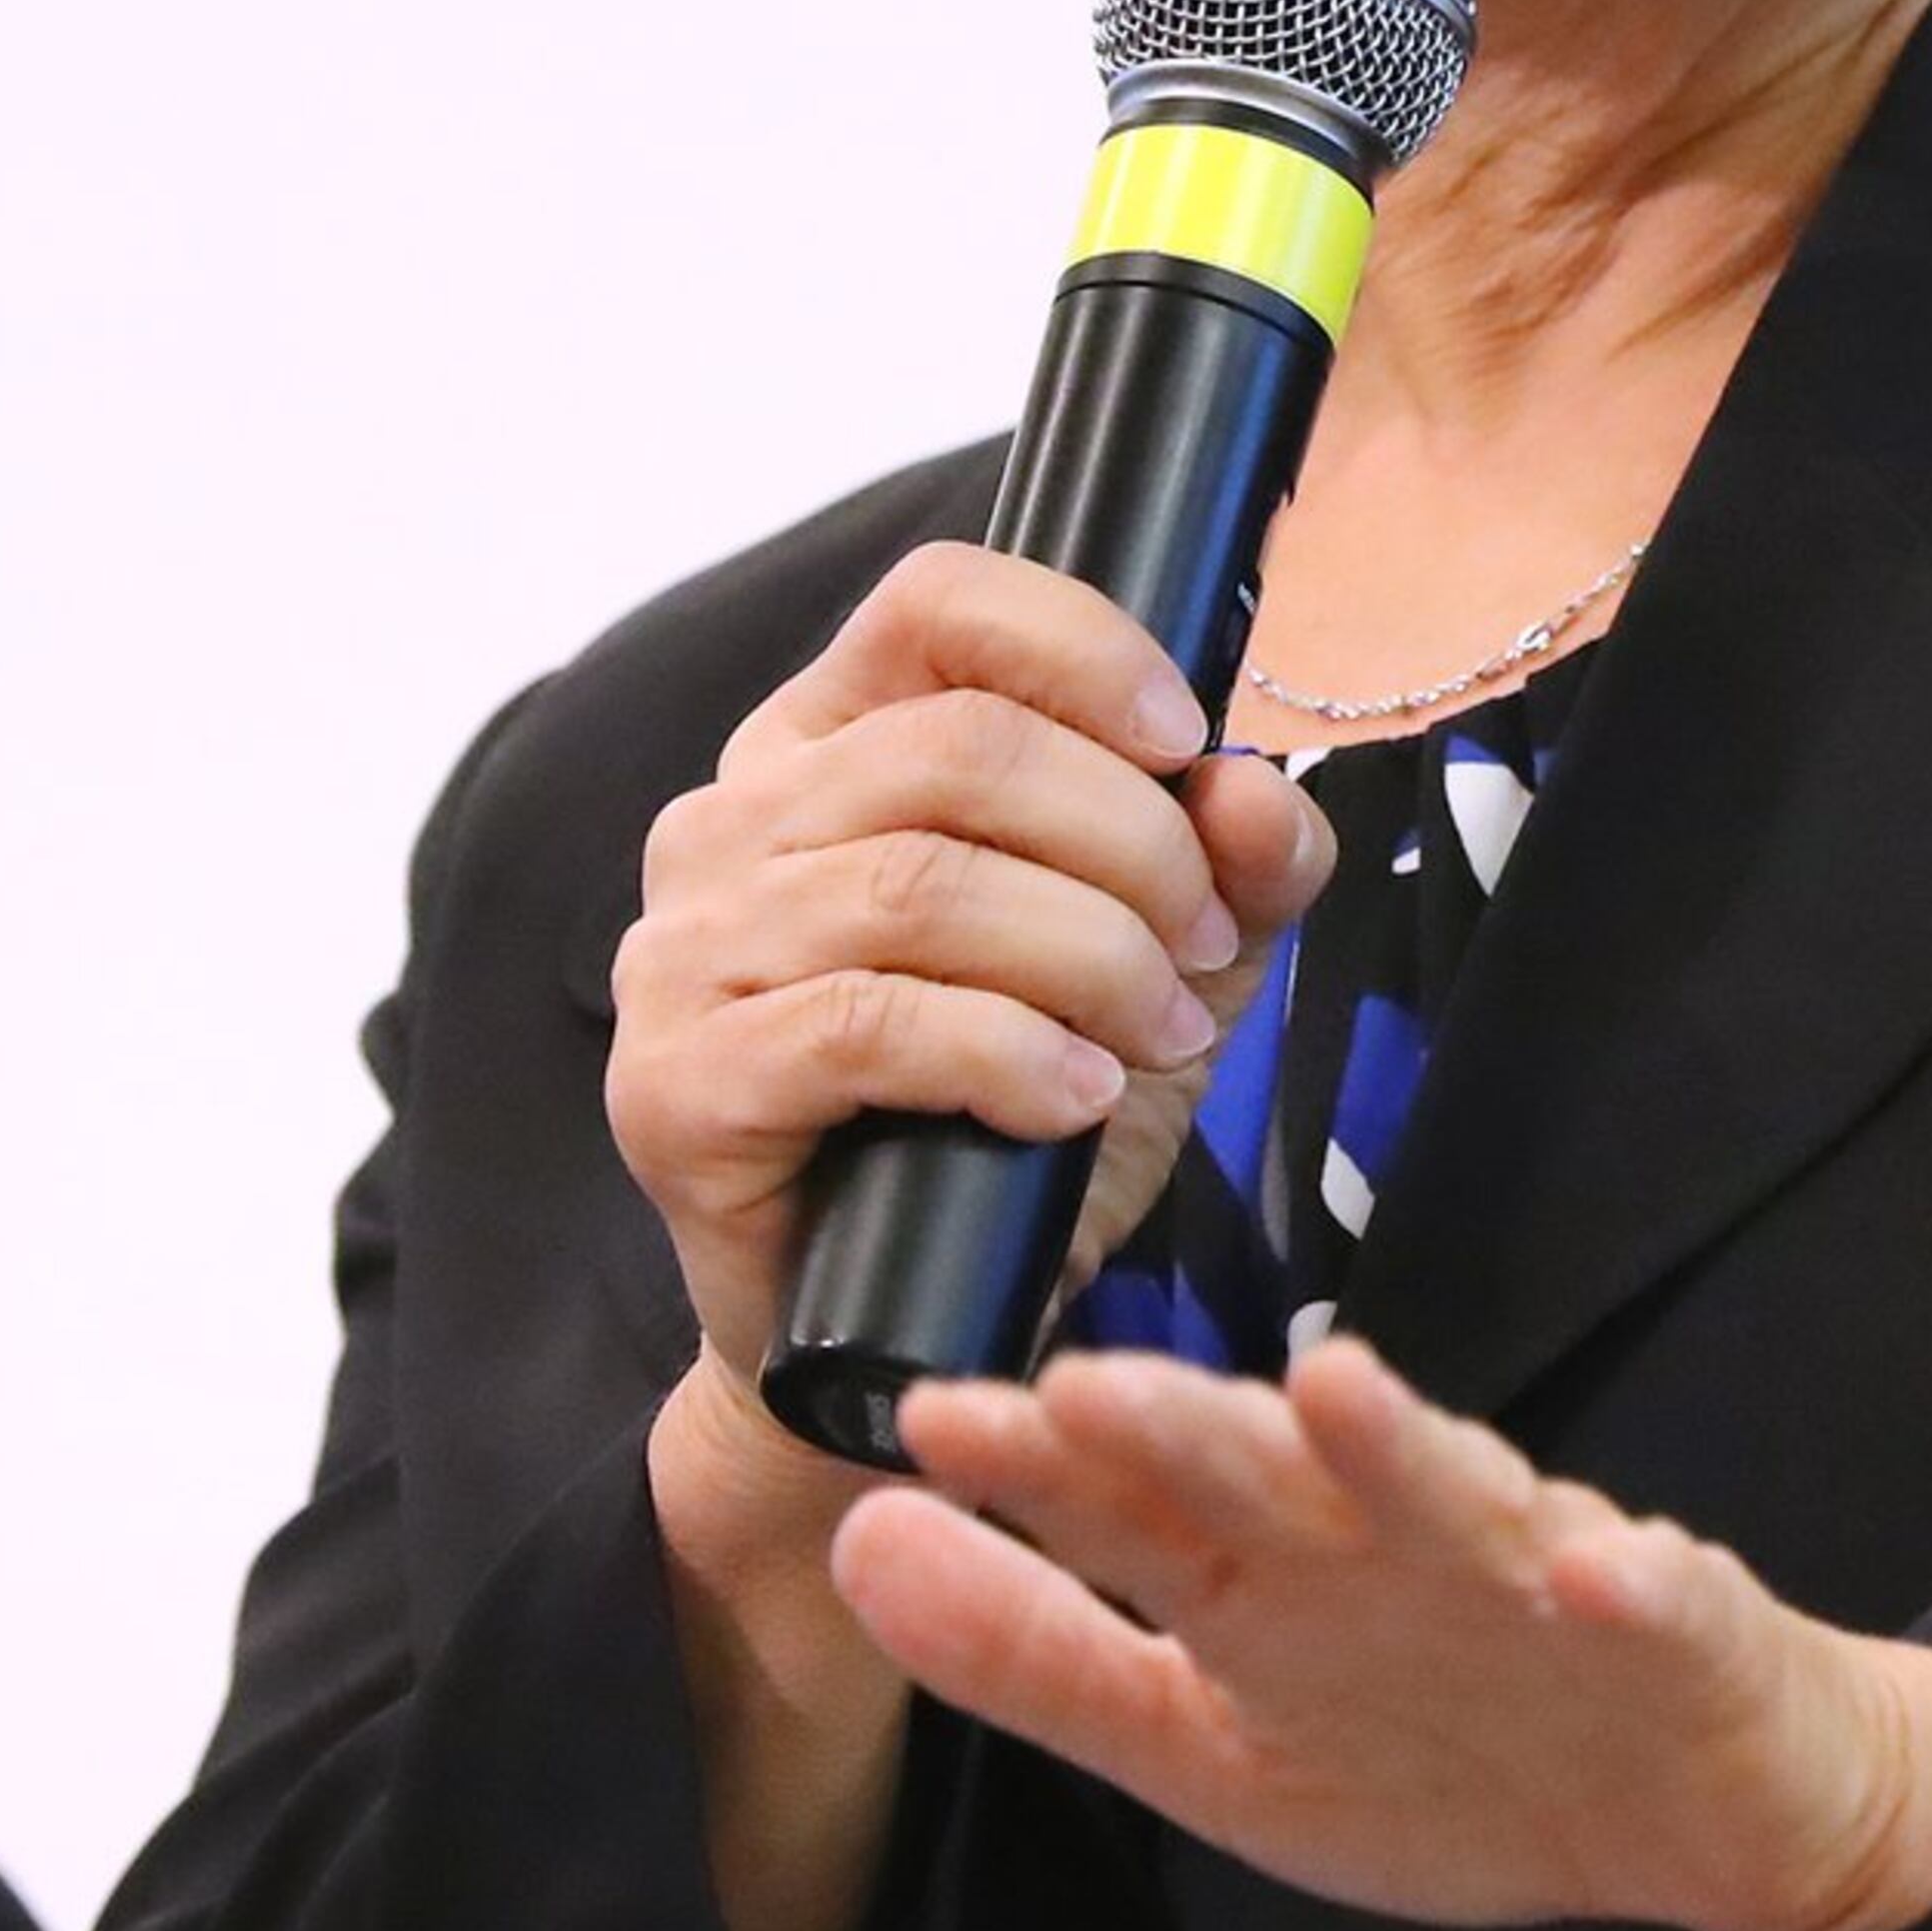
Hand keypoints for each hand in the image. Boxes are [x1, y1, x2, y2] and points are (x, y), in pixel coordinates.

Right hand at [606, 542, 1332, 1397]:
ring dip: (1090, 953)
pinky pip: (867, 1024)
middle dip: (1129, 841)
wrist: (914, 1326)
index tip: (1189, 739)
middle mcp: (729, 820)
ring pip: (922, 881)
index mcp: (825, 743)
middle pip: (958, 746)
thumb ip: (1230, 867)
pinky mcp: (676, 1084)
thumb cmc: (1019, 1111)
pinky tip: (1075, 1094)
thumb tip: (1255, 790)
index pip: (935, 604)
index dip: (1080, 648)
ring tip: (1161, 1028)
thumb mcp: (1162, 964)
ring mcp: (683, 949)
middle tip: (1208, 946)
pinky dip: (1007, 1051)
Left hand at [829, 1334, 1931, 1930]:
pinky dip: (1625, 1581)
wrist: (1708, 1800)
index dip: (1044, 1472)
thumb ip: (1040, 1654)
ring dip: (1400, 1450)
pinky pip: (1652, 1598)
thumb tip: (856, 1543)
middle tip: (1093, 1386)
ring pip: (1457, 1501)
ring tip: (1337, 1389)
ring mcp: (1533, 1577)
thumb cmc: (1454, 1755)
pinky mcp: (1675, 1623)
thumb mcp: (1212, 1746)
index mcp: (1274, 1588)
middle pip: (1281, 1484)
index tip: (932, 1421)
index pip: (1140, 1514)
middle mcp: (1387, 1551)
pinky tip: (1593, 1567)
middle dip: (1194, 1433)